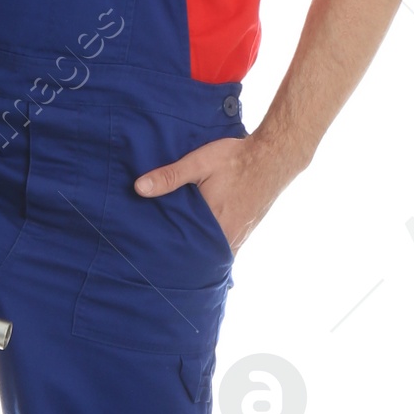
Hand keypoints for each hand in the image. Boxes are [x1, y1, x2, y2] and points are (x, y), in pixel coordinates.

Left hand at [134, 135, 295, 253]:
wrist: (274, 155)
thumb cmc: (236, 159)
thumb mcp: (199, 163)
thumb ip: (170, 176)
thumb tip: (139, 188)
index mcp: (215, 225)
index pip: (188, 252)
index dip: (172, 256)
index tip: (157, 258)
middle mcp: (230, 236)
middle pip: (202, 256)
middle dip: (185, 256)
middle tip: (164, 257)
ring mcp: (241, 235)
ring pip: (216, 252)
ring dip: (201, 251)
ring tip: (181, 250)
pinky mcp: (248, 229)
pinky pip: (229, 246)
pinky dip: (215, 245)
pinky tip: (204, 239)